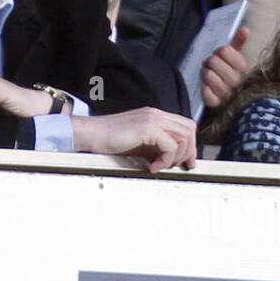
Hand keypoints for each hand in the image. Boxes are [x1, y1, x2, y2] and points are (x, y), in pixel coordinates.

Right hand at [72, 108, 197, 170]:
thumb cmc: (108, 139)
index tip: (187, 161)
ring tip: (161, 166)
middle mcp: (156, 114)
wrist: (90, 134)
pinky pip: (171, 146)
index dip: (190, 145)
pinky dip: (166, 160)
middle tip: (181, 166)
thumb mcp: (137, 142)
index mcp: (154, 115)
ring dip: (177, 156)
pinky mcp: (148, 127)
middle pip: (189, 129)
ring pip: (184, 137)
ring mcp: (152, 118)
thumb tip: (171, 158)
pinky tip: (152, 166)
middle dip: (189, 151)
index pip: (184, 125)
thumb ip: (155, 146)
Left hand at [200, 26, 249, 109]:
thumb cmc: (224, 69)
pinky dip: (204, 90)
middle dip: (209, 61)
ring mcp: (227, 94)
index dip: (219, 51)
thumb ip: (238, 42)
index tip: (219, 55)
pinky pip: (208, 96)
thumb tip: (245, 29)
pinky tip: (205, 86)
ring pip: (209, 77)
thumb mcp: (231, 55)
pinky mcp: (216, 103)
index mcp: (242, 67)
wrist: (218, 89)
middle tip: (210, 64)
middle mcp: (237, 81)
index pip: (225, 50)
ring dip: (205, 74)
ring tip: (207, 74)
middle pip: (214, 62)